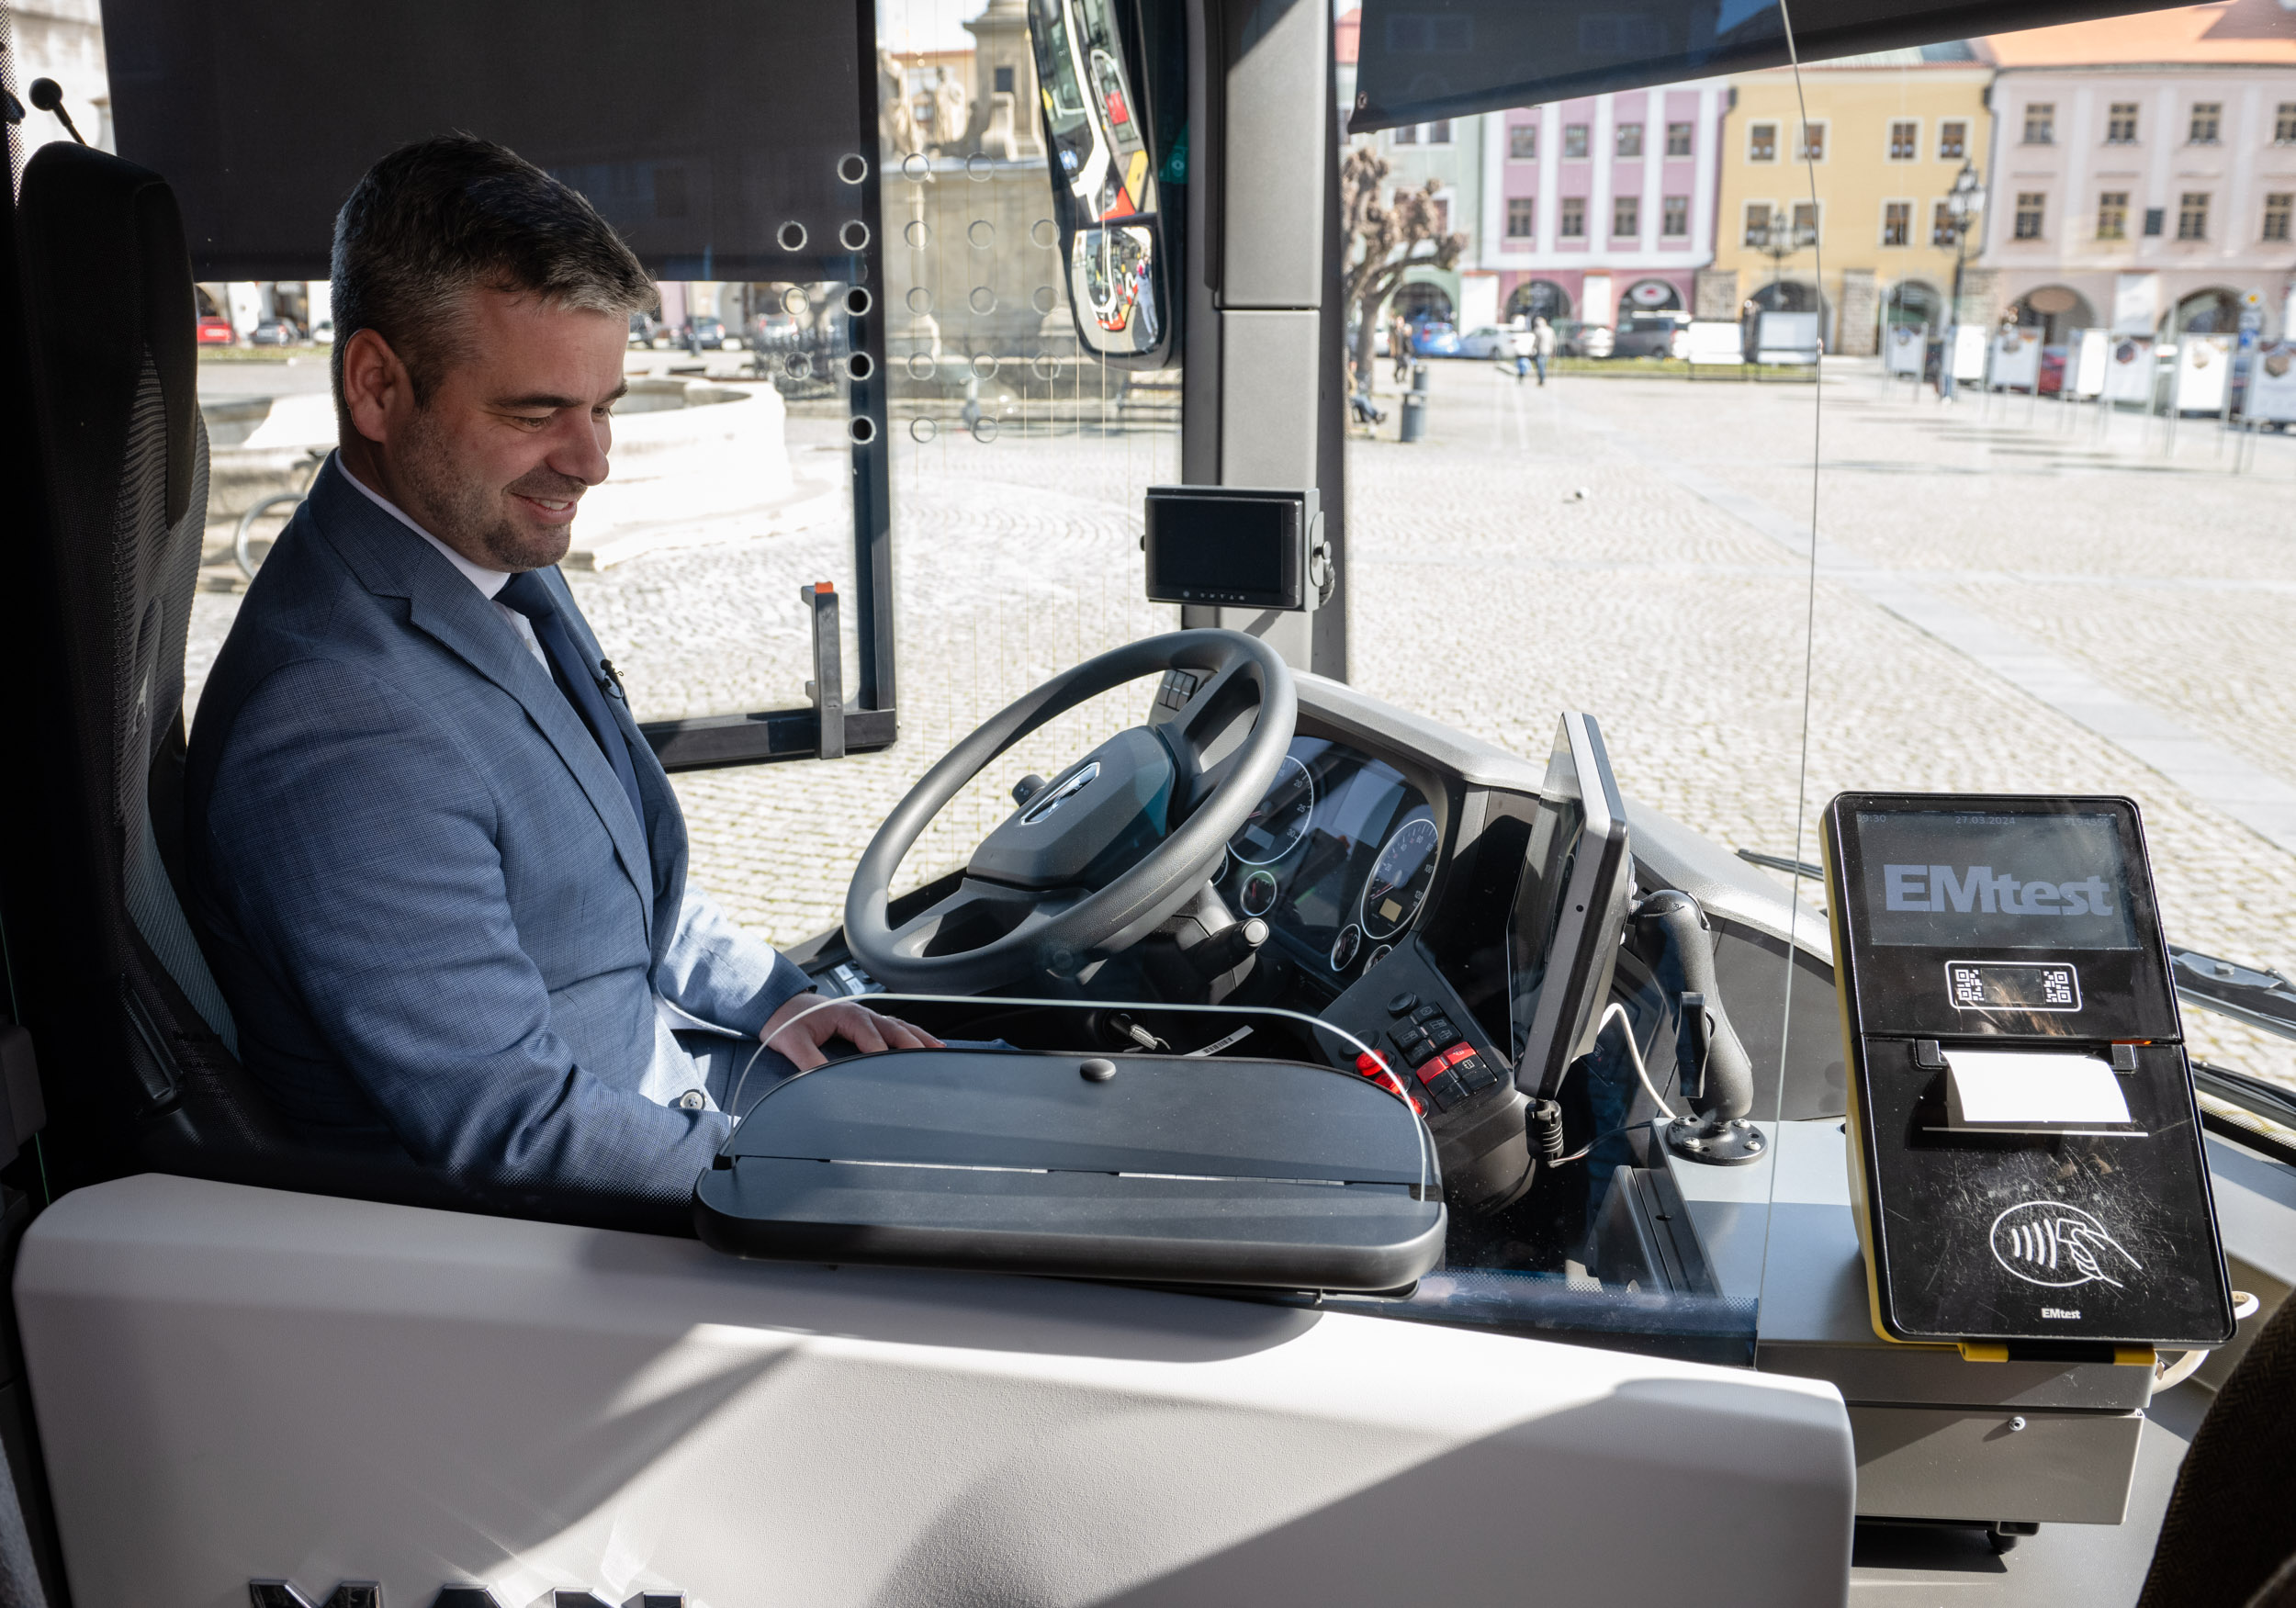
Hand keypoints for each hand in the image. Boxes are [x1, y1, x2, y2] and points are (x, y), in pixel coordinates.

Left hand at [760, 992, 943, 1070]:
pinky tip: (920, 1042)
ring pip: (898, 1025)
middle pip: (895, 1029)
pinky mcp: (863, 1020)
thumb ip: (809, 1061)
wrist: (776, 1003)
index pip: (873, 1039)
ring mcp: (864, 1015)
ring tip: (938, 1050)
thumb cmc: (785, 1020)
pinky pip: (891, 1025)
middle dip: (914, 1044)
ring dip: (918, 1037)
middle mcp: (860, 1012)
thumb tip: (823, 1080)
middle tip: (931, 1060)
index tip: (894, 1073)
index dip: (883, 1056)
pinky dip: (909, 1033)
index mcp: (847, 1015)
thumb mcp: (792, 1043)